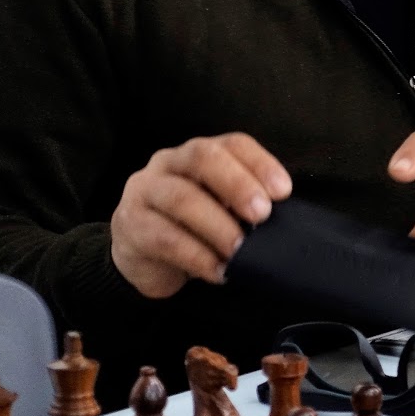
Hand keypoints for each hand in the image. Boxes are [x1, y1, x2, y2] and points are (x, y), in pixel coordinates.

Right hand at [111, 133, 291, 298]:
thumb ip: (245, 205)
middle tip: (262, 214)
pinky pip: (163, 237)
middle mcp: (169, 163)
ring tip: (240, 251)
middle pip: (203, 157)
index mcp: (199, 154)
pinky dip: (197, 256)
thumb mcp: (222, 211)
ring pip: (181, 197)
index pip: (233, 144)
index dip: (260, 163)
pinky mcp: (130, 225)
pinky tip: (218, 271)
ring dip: (218, 226)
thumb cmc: (194, 229)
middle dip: (237, 184)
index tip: (284, 191)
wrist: (144, 260)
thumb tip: (284, 219)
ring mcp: (144, 190)